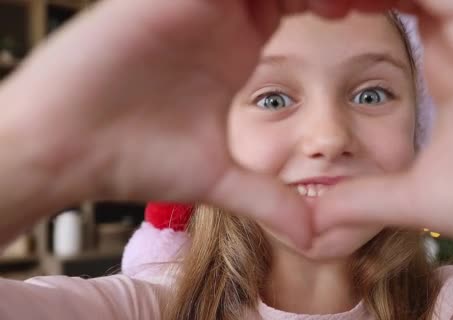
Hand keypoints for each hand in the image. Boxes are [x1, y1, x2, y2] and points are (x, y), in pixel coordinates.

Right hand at [0, 0, 332, 246]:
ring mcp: (191, 0)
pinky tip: (290, 3)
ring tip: (336, 4)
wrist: (64, 149)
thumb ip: (268, 199)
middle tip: (364, 4)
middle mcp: (218, 13)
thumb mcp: (217, 179)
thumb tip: (314, 236)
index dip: (338, 3)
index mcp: (237, 42)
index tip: (369, 19)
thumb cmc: (132, 158)